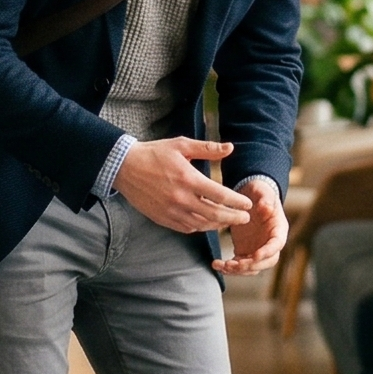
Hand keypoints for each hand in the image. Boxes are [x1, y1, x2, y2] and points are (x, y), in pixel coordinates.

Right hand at [114, 137, 252, 233]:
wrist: (124, 167)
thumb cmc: (154, 153)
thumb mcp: (181, 145)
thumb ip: (207, 148)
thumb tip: (230, 148)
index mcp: (188, 178)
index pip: (220, 195)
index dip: (237, 201)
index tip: (248, 204)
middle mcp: (180, 198)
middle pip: (214, 214)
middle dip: (233, 217)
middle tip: (245, 218)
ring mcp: (170, 211)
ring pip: (201, 224)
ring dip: (218, 225)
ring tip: (228, 221)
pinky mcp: (162, 218)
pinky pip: (186, 228)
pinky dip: (200, 227)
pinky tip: (207, 223)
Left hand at [213, 177, 286, 275]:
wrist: (249, 196)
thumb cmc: (258, 192)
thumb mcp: (262, 190)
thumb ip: (265, 198)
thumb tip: (266, 208)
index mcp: (278, 229)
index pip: (277, 244)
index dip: (268, 252)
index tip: (256, 255)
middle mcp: (270, 243)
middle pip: (267, 261)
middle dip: (251, 265)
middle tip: (235, 264)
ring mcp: (258, 249)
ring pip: (253, 268)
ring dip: (239, 270)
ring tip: (223, 265)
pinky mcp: (245, 251)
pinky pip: (240, 265)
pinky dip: (229, 268)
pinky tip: (217, 264)